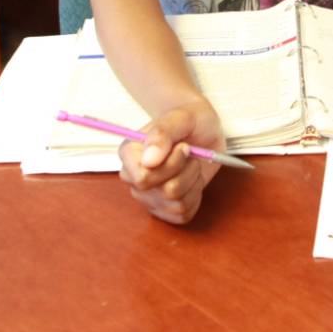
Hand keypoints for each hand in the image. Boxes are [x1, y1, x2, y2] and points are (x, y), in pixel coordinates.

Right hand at [118, 100, 222, 225]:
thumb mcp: (180, 117)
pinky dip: (195, 196)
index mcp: (130, 153)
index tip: (184, 147)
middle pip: (163, 192)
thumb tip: (148, 160)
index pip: (143, 178)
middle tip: (190, 153)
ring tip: (191, 164)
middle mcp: (134, 178)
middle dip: (185, 171)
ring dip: (193, 182)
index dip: (170, 165)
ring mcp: (148, 196)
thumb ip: (162, 134)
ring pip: (176, 204)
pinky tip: (193, 179)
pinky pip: (183, 214)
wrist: (203, 129)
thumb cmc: (190, 120)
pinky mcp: (164, 209)